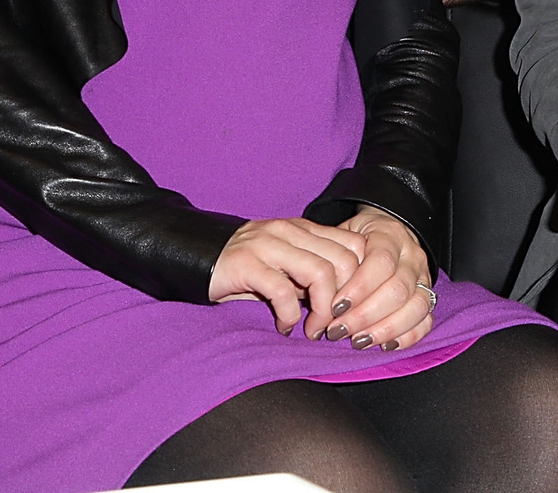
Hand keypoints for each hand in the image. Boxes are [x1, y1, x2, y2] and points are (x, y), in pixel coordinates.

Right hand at [209, 218, 367, 337]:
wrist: (196, 257)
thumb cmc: (247, 268)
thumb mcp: (287, 264)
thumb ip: (314, 270)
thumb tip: (349, 301)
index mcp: (304, 228)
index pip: (355, 245)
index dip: (362, 281)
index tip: (351, 308)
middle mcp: (289, 231)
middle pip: (344, 261)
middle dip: (346, 300)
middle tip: (333, 325)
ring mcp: (267, 244)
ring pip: (320, 273)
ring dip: (322, 310)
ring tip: (312, 329)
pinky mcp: (246, 264)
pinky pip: (283, 291)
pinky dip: (290, 316)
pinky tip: (284, 327)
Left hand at [320, 208, 435, 353]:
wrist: (386, 233)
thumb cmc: (357, 239)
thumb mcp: (342, 235)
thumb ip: (332, 257)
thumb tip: (312, 291)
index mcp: (389, 235)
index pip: (381, 262)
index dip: (359, 288)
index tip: (334, 307)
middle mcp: (412, 256)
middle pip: (398, 289)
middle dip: (366, 315)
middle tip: (338, 330)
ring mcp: (424, 278)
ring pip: (416, 307)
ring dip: (385, 329)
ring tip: (358, 341)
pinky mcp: (429, 298)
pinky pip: (426, 321)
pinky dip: (407, 336)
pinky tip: (384, 345)